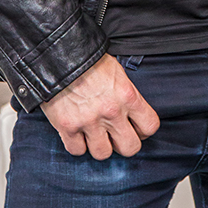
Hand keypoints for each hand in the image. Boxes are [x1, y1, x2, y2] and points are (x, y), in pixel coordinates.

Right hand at [41, 53, 159, 159]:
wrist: (58, 54)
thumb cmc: (87, 59)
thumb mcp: (116, 72)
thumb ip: (125, 95)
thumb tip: (130, 113)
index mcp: (127, 96)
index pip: (150, 126)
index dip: (143, 130)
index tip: (136, 128)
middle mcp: (111, 111)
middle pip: (130, 147)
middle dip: (123, 144)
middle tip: (115, 136)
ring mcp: (89, 121)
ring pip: (103, 154)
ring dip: (99, 146)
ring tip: (94, 135)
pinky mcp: (67, 126)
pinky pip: (77, 151)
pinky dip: (77, 145)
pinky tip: (77, 134)